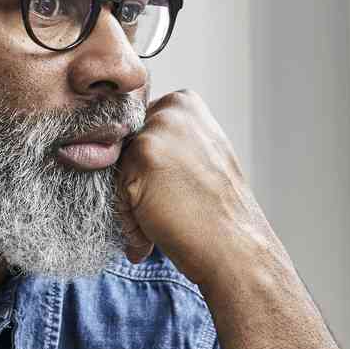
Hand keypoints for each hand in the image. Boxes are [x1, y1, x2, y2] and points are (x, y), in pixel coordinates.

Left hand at [114, 90, 281, 288]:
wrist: (234, 245)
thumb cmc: (216, 210)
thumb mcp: (200, 155)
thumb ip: (168, 141)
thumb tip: (122, 148)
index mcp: (186, 103)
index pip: (138, 131)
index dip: (146, 167)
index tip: (166, 190)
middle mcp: (171, 109)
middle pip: (123, 148)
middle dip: (135, 183)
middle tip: (166, 209)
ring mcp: (156, 129)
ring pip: (117, 172)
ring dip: (131, 204)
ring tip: (161, 222)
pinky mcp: (142, 155)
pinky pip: (115, 191)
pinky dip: (129, 218)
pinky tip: (154, 229)